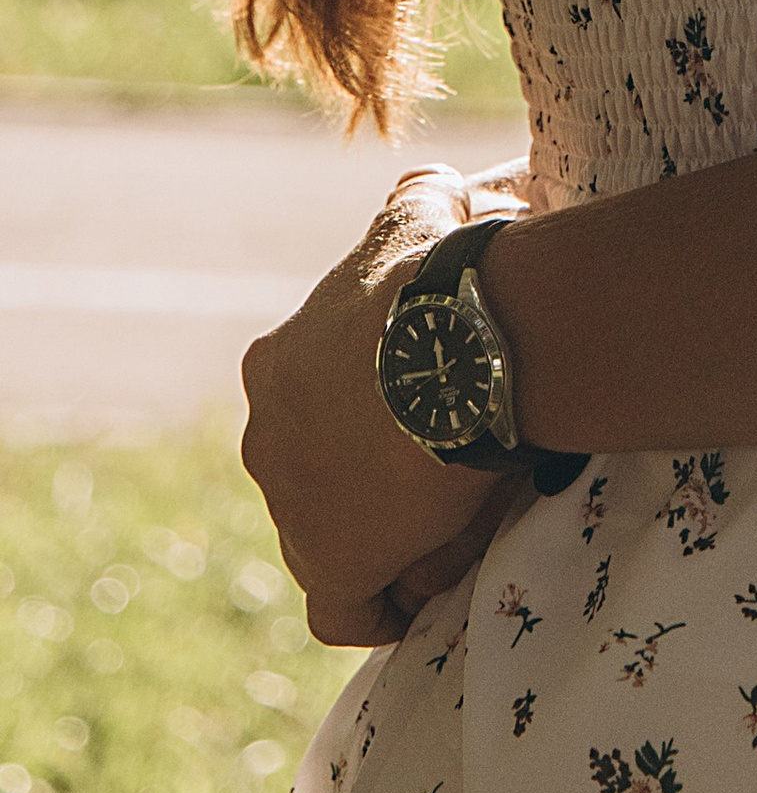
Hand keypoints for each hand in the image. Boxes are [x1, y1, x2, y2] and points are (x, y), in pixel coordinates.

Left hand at [240, 161, 526, 644]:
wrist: (453, 342)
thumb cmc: (441, 276)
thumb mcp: (424, 211)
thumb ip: (420, 199)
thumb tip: (441, 185)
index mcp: (277, 364)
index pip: (311, 404)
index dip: (363, 416)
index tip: (416, 418)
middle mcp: (267, 437)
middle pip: (314, 475)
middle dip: (366, 482)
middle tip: (438, 476)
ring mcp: (292, 506)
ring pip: (331, 536)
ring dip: (384, 537)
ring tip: (453, 525)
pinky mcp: (329, 562)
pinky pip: (343, 607)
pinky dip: (380, 605)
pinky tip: (419, 597)